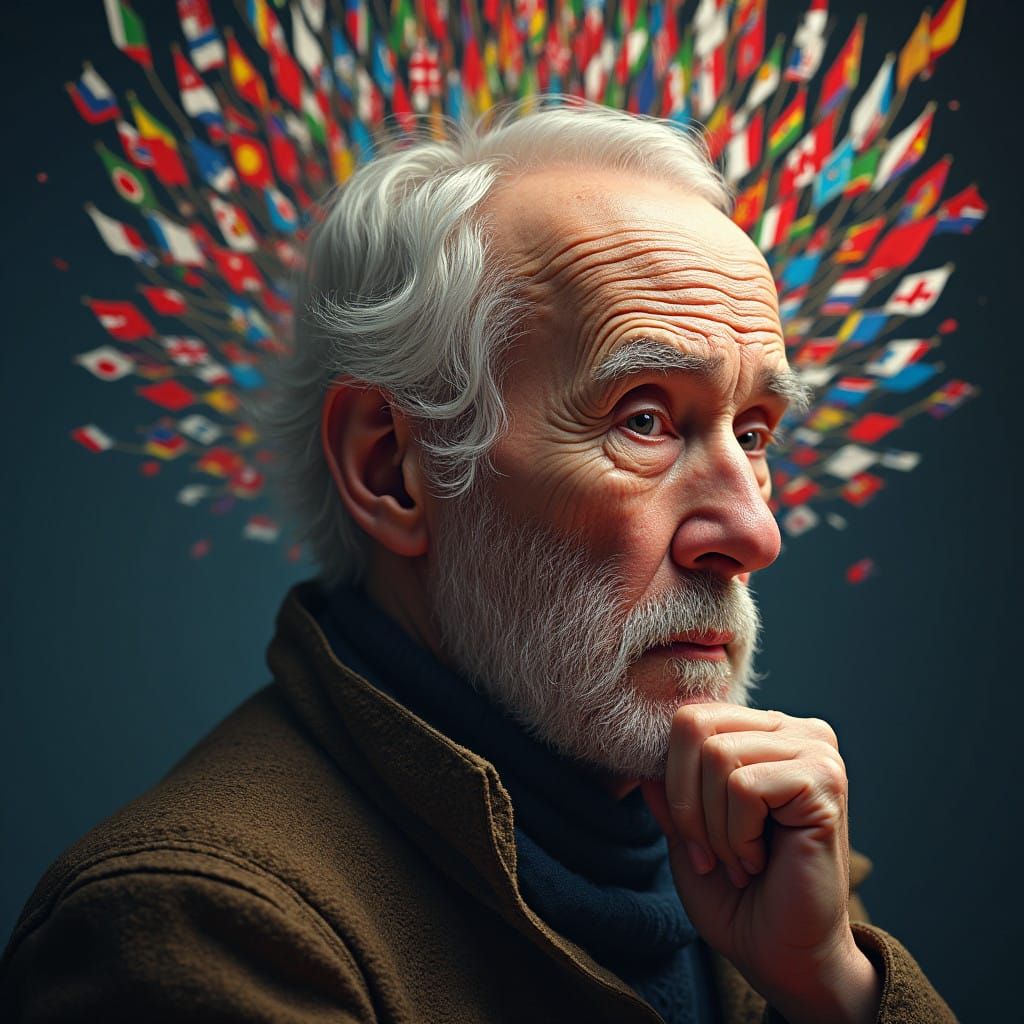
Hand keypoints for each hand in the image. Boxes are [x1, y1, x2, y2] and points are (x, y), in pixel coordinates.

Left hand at [641, 703, 881, 1023]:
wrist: (784, 956)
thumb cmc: (736, 895)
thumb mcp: (685, 831)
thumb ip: (667, 785)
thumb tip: (646, 749)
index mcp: (764, 732)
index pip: (688, 715)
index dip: (671, 778)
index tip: (689, 836)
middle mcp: (795, 729)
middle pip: (694, 725)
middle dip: (686, 801)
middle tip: (711, 855)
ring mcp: (815, 751)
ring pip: (717, 755)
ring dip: (715, 825)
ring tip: (742, 860)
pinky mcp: (825, 781)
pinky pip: (744, 787)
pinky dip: (738, 835)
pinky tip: (762, 861)